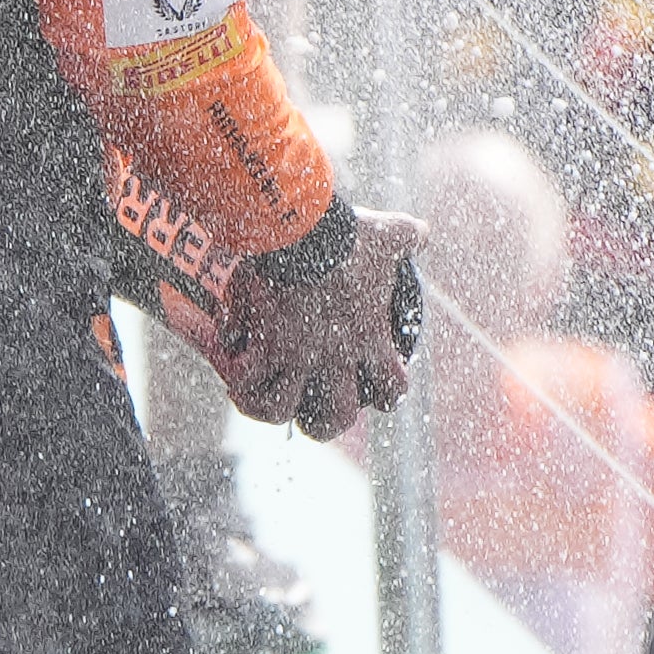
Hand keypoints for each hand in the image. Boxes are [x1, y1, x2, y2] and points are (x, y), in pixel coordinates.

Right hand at [219, 208, 422, 442]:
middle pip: (338, 415)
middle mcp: (334, 356)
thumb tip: (424, 231)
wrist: (299, 231)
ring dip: (272, 409)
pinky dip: (234, 377)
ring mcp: (296, 355)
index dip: (388, 394)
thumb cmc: (347, 235)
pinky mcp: (263, 344)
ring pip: (282, 408)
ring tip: (263, 401)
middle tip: (317, 414)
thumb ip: (410, 236)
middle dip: (328, 422)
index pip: (391, 387)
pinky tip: (230, 371)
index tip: (378, 392)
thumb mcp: (389, 234)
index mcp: (368, 338)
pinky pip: (244, 378)